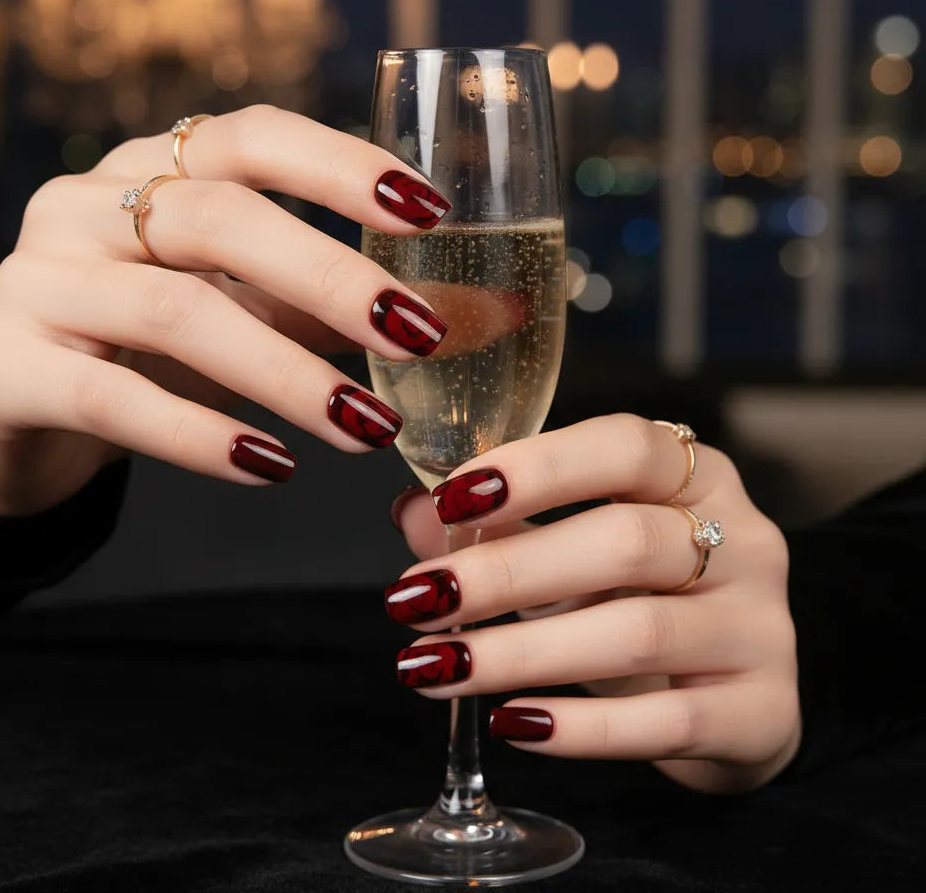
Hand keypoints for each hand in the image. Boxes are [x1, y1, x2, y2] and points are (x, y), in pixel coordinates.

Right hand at [0, 106, 451, 533]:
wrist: (16, 409)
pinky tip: (271, 467)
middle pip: (221, 217)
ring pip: (175, 311)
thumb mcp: (249, 311)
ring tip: (366, 427)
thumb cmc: (152, 349)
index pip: (252, 138)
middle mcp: (86, 206)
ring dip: (286, 373)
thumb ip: (346, 309)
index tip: (428, 210)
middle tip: (419, 337)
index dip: (341, 164)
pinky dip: (201, 437)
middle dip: (332, 278)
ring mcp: (38, 282)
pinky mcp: (7, 370)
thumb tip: (488, 316)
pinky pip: (112, 399)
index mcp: (151, 172)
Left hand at [386, 414, 800, 793]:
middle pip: (624, 542)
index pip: (626, 446)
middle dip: (506, 571)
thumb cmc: (643, 596)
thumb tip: (415, 514)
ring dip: (522, 652)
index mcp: (696, 474)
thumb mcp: (575, 548)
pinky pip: (667, 722)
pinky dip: (581, 728)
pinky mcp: (761, 710)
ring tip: (435, 666)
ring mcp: (760, 627)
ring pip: (637, 634)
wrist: (740, 689)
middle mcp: (742, 539)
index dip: (538, 466)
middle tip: (416, 600)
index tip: (453, 498)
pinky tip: (512, 723)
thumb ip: (500, 526)